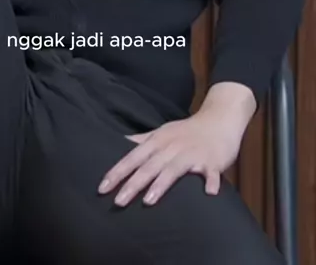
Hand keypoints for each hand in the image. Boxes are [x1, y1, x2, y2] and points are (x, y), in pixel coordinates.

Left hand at [97, 105, 243, 207]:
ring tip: (148, 201)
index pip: (133, 157)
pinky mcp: (213, 161)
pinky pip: (212, 172)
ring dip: (161, 184)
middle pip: (150, 166)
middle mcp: (172, 146)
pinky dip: (211, 181)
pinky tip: (209, 193)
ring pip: (174, 169)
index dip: (117, 172)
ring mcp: (193, 153)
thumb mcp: (162, 133)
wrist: (219, 119)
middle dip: (133, 184)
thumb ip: (142, 141)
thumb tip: (119, 144)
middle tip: (118, 202)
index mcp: (158, 141)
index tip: (102, 188)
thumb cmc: (186, 131)